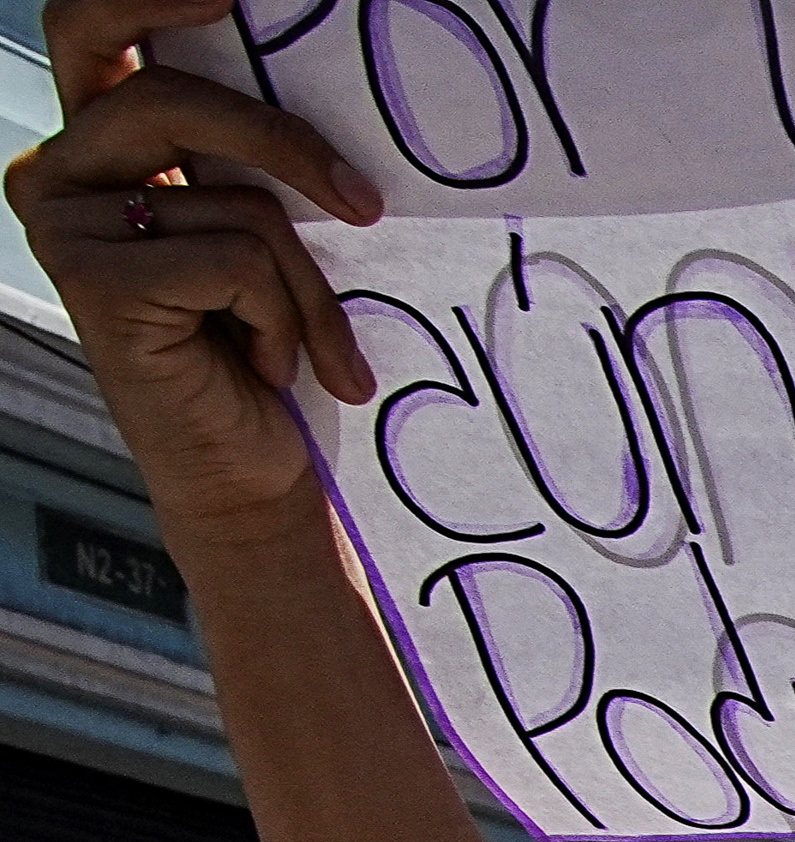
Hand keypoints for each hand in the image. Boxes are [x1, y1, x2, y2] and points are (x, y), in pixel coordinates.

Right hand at [3, 0, 386, 537]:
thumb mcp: (264, 233)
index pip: (97, 27)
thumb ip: (251, 159)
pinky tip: (262, 364)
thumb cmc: (267, 347)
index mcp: (99, 141)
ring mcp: (65, 223)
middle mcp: (60, 170)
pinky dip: (281, 319)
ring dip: (306, 285)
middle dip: (280, 142)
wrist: (251, 472)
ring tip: (308, 347)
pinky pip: (236, 259)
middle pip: (170, 96)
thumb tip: (318, 81)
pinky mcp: (93, 279)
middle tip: (361, 203)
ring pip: (235, 201)